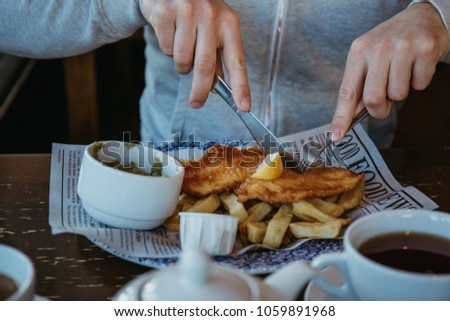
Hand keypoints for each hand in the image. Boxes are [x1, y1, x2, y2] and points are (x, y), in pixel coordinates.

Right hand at [140, 0, 250, 110]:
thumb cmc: (197, 12)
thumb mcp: (214, 29)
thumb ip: (217, 57)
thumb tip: (214, 88)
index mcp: (228, 22)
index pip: (237, 61)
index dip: (241, 86)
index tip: (244, 106)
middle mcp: (210, 15)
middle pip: (205, 67)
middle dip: (200, 91)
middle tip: (196, 103)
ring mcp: (187, 12)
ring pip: (182, 60)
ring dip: (181, 65)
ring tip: (182, 48)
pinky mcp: (165, 12)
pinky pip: (166, 48)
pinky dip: (167, 48)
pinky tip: (171, 33)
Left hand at [330, 3, 448, 140]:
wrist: (421, 18)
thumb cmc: (390, 44)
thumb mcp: (368, 58)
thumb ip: (359, 86)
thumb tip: (348, 119)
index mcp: (358, 51)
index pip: (347, 91)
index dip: (341, 117)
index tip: (335, 136)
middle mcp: (378, 48)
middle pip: (373, 99)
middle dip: (379, 109)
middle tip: (385, 101)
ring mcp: (403, 47)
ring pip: (398, 95)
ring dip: (400, 92)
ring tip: (401, 73)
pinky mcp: (425, 49)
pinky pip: (419, 85)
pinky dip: (418, 82)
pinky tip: (416, 66)